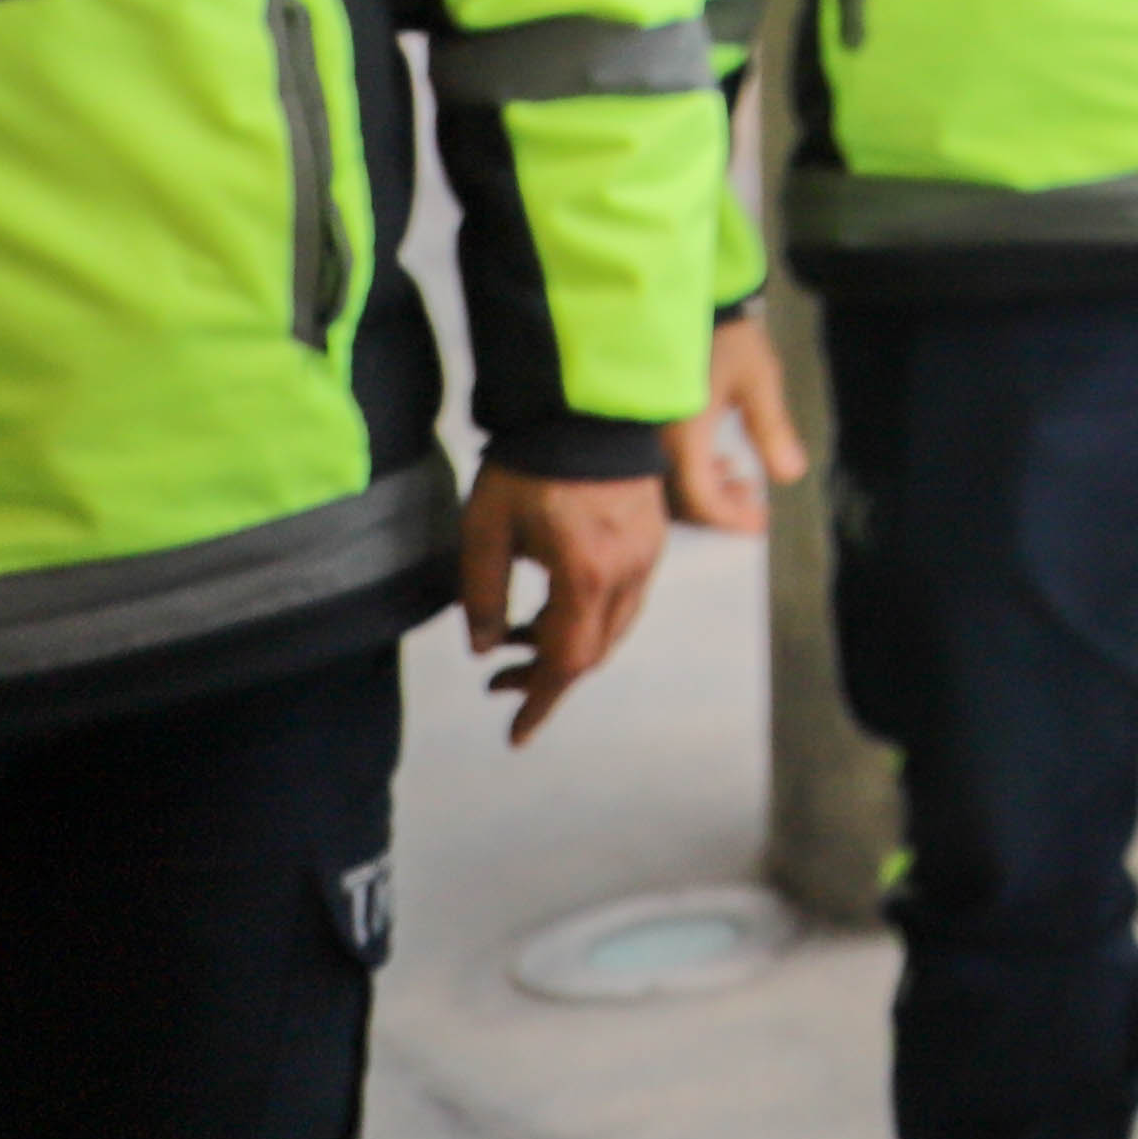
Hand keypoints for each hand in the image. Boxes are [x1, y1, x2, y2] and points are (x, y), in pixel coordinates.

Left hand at [458, 464, 671, 746]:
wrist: (587, 405)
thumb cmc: (529, 464)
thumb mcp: (486, 531)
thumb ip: (482, 596)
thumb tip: (485, 648)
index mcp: (587, 575)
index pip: (568, 661)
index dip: (540, 702)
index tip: (516, 734)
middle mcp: (629, 572)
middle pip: (594, 651)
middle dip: (546, 674)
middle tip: (498, 679)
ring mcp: (649, 554)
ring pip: (613, 626)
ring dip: (568, 643)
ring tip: (518, 635)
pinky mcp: (655, 535)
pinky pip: (625, 596)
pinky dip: (589, 614)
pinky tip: (554, 601)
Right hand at [665, 309, 809, 533]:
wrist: (683, 296)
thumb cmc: (726, 334)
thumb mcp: (759, 381)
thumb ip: (772, 431)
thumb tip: (791, 475)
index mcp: (681, 435)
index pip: (700, 499)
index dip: (730, 518)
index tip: (760, 524)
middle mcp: (655, 442)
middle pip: (681, 499)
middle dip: (721, 508)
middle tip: (755, 505)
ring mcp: (645, 434)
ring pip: (670, 483)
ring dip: (708, 490)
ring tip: (744, 483)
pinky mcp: (644, 423)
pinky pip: (661, 463)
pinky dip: (693, 471)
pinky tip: (719, 462)